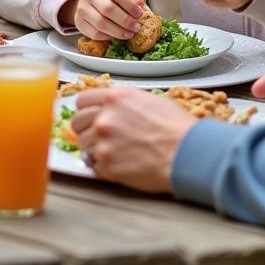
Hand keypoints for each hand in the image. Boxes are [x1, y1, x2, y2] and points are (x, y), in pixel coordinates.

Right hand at [71, 0, 145, 40]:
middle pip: (108, 9)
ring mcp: (82, 8)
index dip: (130, 5)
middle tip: (136, 27)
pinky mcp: (78, 22)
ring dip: (118, 31)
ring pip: (101, 23)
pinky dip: (108, 37)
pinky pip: (94, 33)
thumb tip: (141, 3)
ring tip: (129, 34)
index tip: (140, 14)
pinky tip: (117, 37)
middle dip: (125, 21)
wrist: (89, 3)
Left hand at [72, 86, 196, 191]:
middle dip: (86, 128)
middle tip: (99, 135)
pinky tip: (121, 164)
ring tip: (116, 151)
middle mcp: (105, 118)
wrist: (187, 153)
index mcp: (115, 98)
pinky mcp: (107, 166)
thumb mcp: (149, 100)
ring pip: (84, 145)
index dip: (86, 109)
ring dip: (95, 148)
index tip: (90, 115)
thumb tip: (113, 108)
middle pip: (77, 122)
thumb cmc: (176, 126)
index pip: (82, 100)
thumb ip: (124, 103)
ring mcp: (104, 143)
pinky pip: (94, 166)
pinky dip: (104, 166)